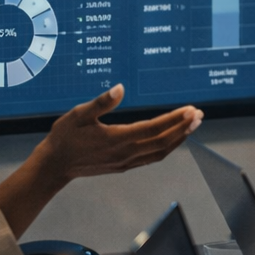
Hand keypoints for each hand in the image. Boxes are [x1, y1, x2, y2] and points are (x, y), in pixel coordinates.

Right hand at [35, 86, 201, 182]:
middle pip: (163, 141)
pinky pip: (152, 157)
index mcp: (118, 138)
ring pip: (160, 152)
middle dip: (183, 128)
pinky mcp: (124, 165)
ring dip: (178, 138)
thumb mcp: (78, 114)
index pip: (154, 129)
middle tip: (199, 115)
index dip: (175, 120)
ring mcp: (126, 161)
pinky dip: (167, 147)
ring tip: (192, 125)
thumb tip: (120, 88)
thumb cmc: (65, 137)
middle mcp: (126, 153)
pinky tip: (173, 139)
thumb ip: (101, 102)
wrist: (55, 166)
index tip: (191, 110)